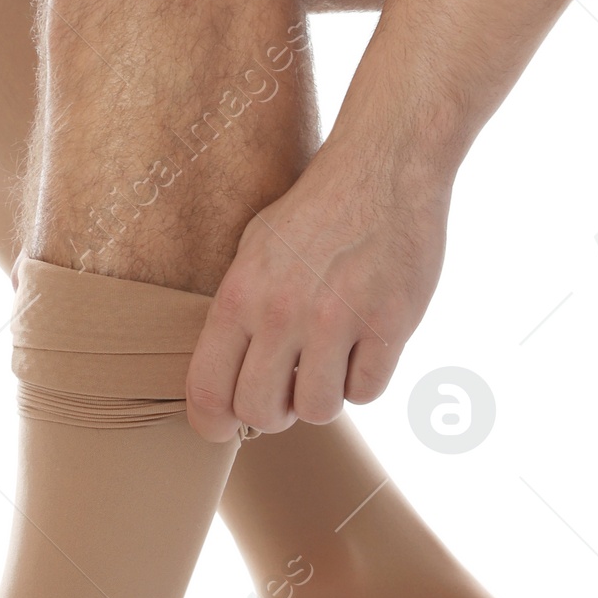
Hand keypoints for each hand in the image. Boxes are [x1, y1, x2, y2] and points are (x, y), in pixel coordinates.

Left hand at [185, 140, 450, 440]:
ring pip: (318, 410)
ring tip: (331, 361)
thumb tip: (225, 377)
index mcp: (241, 294)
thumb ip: (239, 312)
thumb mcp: (254, 249)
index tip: (222, 429)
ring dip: (324, 396)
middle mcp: (283, 312)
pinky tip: (366, 345)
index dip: (211, 423)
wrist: (383, 168)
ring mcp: (338, 320)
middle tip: (287, 392)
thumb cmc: (316, 210)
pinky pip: (368, 392)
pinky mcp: (390, 324)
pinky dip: (366, 379)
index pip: (208, 388)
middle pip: (261, 412)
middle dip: (273, 414)